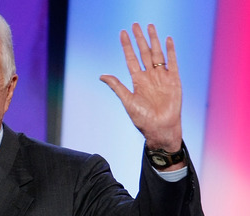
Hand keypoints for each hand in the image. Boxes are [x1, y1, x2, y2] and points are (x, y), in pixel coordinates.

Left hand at [100, 23, 182, 151]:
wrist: (160, 129)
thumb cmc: (143, 119)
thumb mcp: (127, 101)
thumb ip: (117, 86)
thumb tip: (102, 75)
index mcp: (137, 81)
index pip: (131, 59)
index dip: (127, 46)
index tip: (122, 33)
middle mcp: (149, 76)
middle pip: (144, 53)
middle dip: (140, 39)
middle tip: (135, 25)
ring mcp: (162, 77)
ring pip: (157, 54)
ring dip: (154, 40)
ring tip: (150, 27)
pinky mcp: (174, 80)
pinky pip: (172, 62)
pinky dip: (171, 51)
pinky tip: (168, 40)